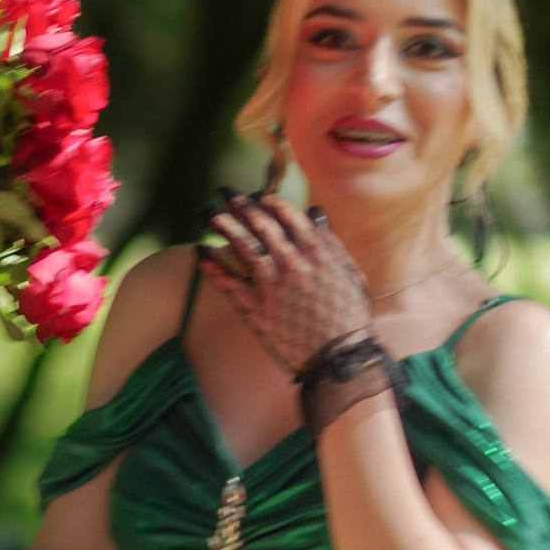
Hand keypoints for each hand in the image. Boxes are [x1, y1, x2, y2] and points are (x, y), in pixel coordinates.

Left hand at [197, 192, 371, 377]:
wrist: (340, 357)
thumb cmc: (350, 318)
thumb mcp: (351, 274)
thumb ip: (332, 242)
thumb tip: (314, 213)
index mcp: (317, 250)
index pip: (286, 215)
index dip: (267, 202)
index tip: (257, 197)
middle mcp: (292, 261)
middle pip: (260, 223)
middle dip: (239, 204)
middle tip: (223, 191)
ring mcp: (271, 283)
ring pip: (242, 244)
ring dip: (222, 224)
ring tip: (207, 212)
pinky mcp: (255, 307)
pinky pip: (227, 281)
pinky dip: (212, 265)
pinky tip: (199, 253)